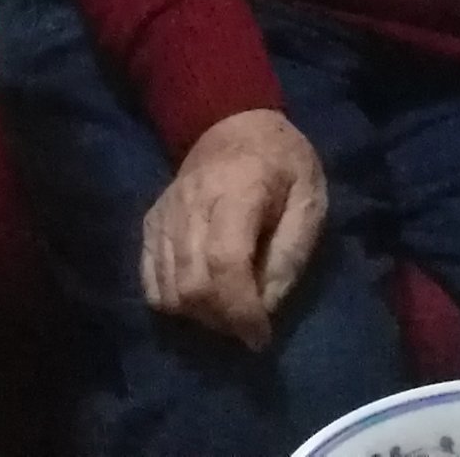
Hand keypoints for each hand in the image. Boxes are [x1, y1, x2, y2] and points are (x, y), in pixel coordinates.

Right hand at [140, 109, 328, 350]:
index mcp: (238, 192)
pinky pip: (148, 279)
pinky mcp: (150, 222)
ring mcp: (164, 213)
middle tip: (248, 326)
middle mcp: (191, 204)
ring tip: (227, 312)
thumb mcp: (310, 199)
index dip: (241, 310)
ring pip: (167, 288)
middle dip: (221, 320)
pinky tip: (199, 299)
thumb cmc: (282, 163)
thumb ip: (292, 252)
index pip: (225, 262)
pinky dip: (171, 301)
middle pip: (191, 283)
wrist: (233, 121)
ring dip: (198, 316)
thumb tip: (267, 306)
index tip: (260, 337)